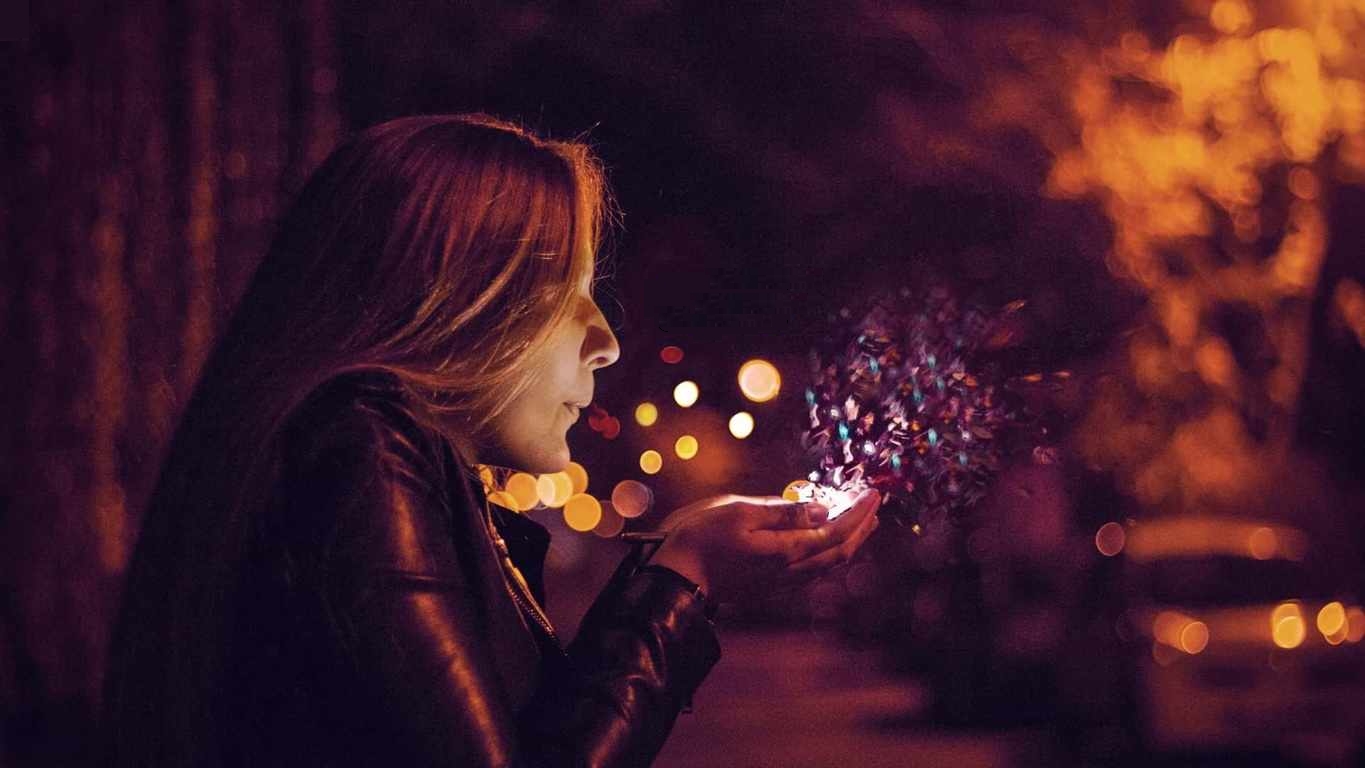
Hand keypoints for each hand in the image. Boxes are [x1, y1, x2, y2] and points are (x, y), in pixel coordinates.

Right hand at [649, 489, 881, 602]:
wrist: (676, 579)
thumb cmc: (703, 539)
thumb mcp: (741, 512)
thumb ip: (783, 512)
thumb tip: (822, 509)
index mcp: (787, 550)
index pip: (837, 531)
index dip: (859, 512)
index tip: (874, 492)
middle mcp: (790, 570)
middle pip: (840, 552)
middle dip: (862, 528)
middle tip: (874, 505)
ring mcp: (780, 582)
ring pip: (828, 565)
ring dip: (849, 542)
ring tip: (860, 524)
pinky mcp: (769, 586)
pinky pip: (812, 570)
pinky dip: (829, 553)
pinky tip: (825, 544)